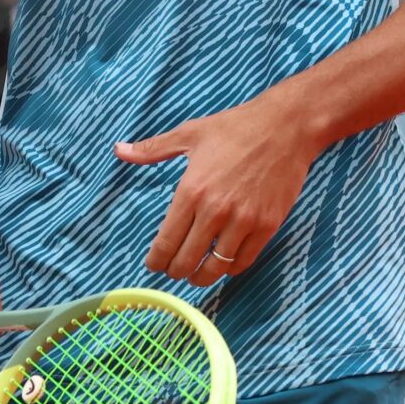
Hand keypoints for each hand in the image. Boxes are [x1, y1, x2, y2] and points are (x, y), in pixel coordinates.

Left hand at [117, 97, 319, 286]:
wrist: (285, 127)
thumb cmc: (235, 128)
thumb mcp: (189, 133)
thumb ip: (152, 149)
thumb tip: (119, 150)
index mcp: (191, 191)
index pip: (167, 241)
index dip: (156, 260)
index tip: (153, 265)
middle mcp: (216, 210)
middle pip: (188, 260)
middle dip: (175, 272)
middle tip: (172, 272)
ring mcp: (244, 221)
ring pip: (216, 267)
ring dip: (201, 277)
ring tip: (195, 275)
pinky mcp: (268, 225)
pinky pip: (244, 261)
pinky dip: (230, 269)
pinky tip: (222, 264)